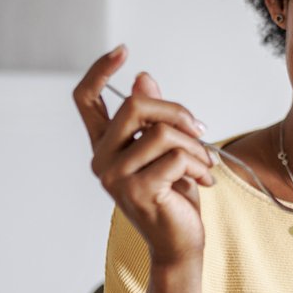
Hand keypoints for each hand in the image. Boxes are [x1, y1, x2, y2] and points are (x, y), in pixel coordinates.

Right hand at [72, 45, 216, 264]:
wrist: (180, 243)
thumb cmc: (174, 195)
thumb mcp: (166, 150)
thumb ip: (153, 118)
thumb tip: (143, 77)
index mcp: (104, 145)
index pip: (86, 99)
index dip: (100, 70)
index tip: (123, 50)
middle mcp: (101, 159)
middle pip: (134, 105)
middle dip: (176, 112)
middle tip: (200, 130)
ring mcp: (115, 177)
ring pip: (161, 133)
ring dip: (195, 146)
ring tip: (205, 165)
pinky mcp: (137, 191)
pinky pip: (175, 157)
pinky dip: (198, 164)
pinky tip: (204, 181)